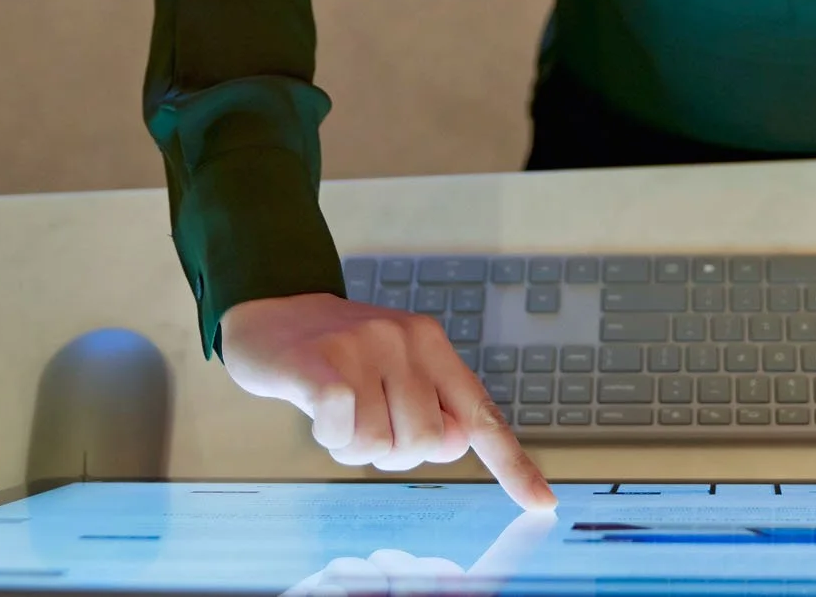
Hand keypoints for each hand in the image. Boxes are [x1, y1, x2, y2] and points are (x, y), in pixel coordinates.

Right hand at [219, 292, 554, 509]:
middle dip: (392, 452)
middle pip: (425, 445)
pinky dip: (331, 432)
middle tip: (364, 421)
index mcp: (432, 345)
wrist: (273, 310)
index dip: (512, 464)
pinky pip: (342, 421)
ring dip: (350, 446)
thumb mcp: (397, 370)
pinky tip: (320, 408)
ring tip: (336, 412)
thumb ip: (432, 407)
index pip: (480, 414)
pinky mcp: (317, 361)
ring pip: (378, 447)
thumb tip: (453, 444)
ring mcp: (360, 348)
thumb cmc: (340, 354)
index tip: (542, 503)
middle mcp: (403, 341)